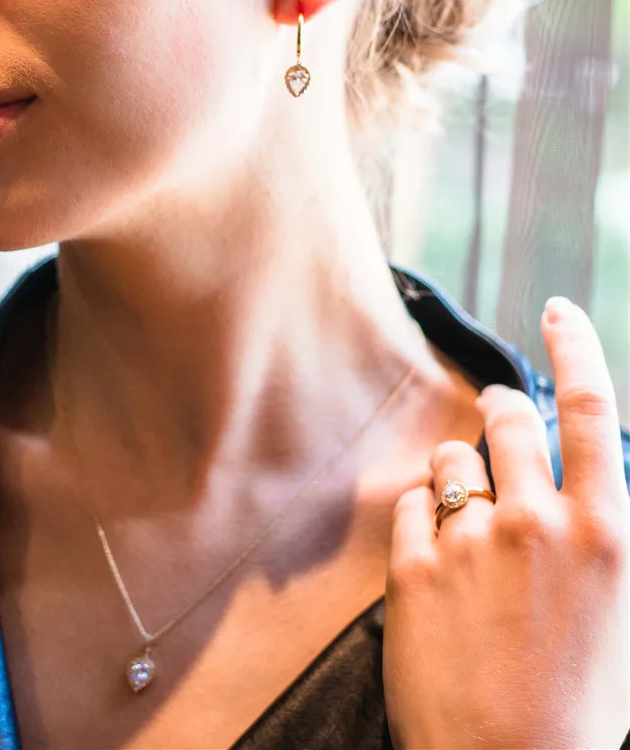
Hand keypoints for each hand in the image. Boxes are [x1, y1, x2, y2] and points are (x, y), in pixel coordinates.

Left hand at [382, 296, 629, 748]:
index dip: (575, 346)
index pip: (591, 408)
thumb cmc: (579, 710)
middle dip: (499, 406)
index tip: (558, 310)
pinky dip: (422, 522)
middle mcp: (537, 522)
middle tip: (494, 410)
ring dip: (458, 474)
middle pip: (508, 417)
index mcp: (604, 532)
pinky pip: (411, 506)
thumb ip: (596, 535)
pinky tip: (435, 563)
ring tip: (468, 524)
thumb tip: (578, 490)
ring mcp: (470, 542)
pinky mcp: (413, 568)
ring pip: (452, 459)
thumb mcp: (618, 611)